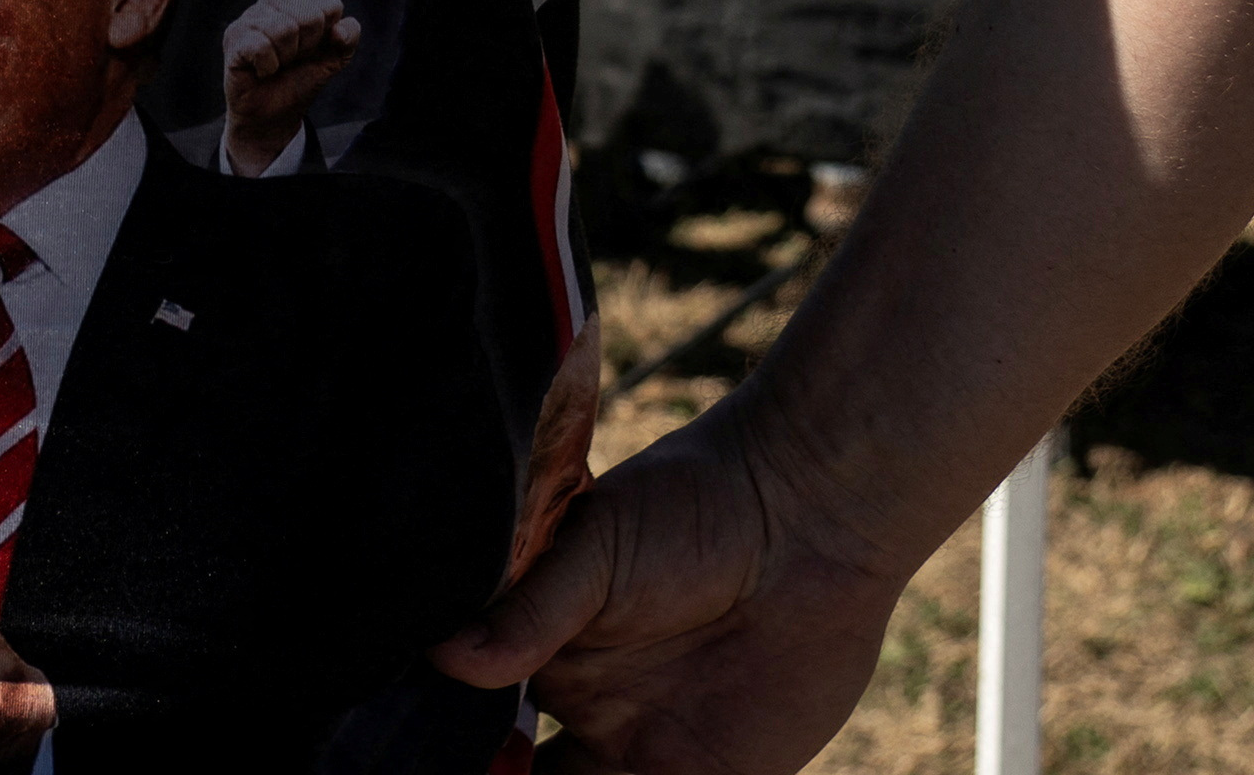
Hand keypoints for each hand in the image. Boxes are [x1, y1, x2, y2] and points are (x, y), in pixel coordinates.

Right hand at [217, 0, 360, 174]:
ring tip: (276, 64)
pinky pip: (261, 46)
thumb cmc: (300, 80)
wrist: (273, 116)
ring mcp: (250, 17)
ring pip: (284, 29)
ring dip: (286, 58)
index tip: (313, 48)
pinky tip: (261, 70)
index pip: (329, 3)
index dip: (327, 34)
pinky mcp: (234, 37)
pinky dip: (268, 67)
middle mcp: (274, 1)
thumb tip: (339, 30)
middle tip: (292, 59)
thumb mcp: (334, 59)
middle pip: (309, 16)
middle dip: (307, 47)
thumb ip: (348, 38)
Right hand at [435, 406, 903, 774]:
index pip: (481, 727)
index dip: (468, 750)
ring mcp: (653, 746)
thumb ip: (528, 610)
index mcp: (542, 654)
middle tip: (514, 771)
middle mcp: (589, 709)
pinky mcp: (724, 773)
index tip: (466, 753)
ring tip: (599, 771)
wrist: (809, 514)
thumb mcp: (597, 548)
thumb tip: (444, 656)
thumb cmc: (690, 505)